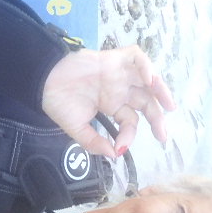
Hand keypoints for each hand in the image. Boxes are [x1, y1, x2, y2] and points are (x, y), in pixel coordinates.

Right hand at [39, 45, 176, 157]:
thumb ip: (94, 142)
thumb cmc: (58, 103)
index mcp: (111, 105)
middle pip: (146, 101)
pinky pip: (136, 57)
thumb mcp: (76, 129)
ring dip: (160, 90)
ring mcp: (118, 73)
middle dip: (157, 117)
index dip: (130, 134)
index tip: (122, 146)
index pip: (130, 120)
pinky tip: (148, 79)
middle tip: (163, 134)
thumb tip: (114, 155)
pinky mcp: (113, 58)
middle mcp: (119, 89)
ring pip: (147, 78)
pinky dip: (146, 66)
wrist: (43, 81)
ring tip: (168, 105)